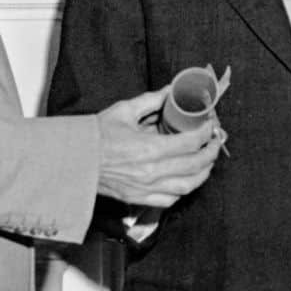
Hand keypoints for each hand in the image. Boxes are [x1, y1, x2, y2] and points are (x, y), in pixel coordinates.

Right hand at [95, 87, 222, 207]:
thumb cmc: (96, 136)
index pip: (191, 142)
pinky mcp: (139, 198)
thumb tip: (171, 90)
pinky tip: (186, 179)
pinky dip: (184, 190)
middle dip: (211, 152)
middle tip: (215, 141)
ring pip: (188, 186)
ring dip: (203, 173)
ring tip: (208, 161)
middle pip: (195, 165)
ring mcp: (146, 188)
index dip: (206, 133)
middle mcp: (151, 171)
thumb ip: (152, 100)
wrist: (74, 161)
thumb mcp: (125, 110)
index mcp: (149, 148)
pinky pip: (170, 200)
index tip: (210, 125)